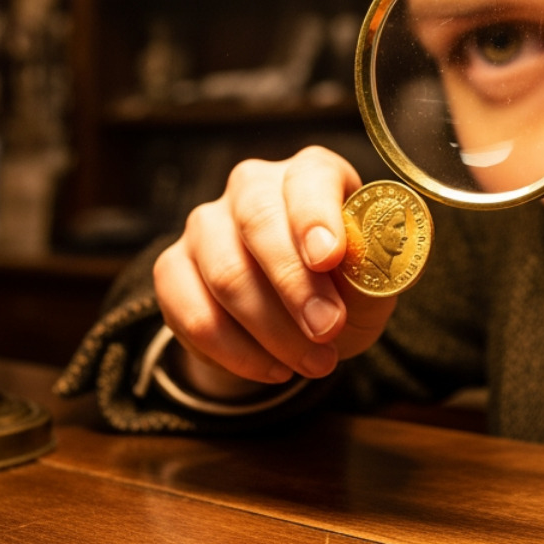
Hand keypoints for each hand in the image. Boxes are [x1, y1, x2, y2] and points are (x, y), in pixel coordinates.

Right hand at [152, 147, 397, 392]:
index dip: (316, 216)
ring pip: (227, 275)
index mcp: (309, 174)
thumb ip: (371, 275)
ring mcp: (205, 224)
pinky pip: (194, 314)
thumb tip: (367, 270)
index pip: (308, 177)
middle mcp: (252, 187)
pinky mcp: (172, 267)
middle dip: (295, 284)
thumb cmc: (339, 289)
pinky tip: (273, 368)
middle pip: (258, 221)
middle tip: (326, 329)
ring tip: (314, 362)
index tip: (329, 257)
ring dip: (273, 331)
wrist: (293, 324)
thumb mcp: (369, 285)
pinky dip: (238, 353)